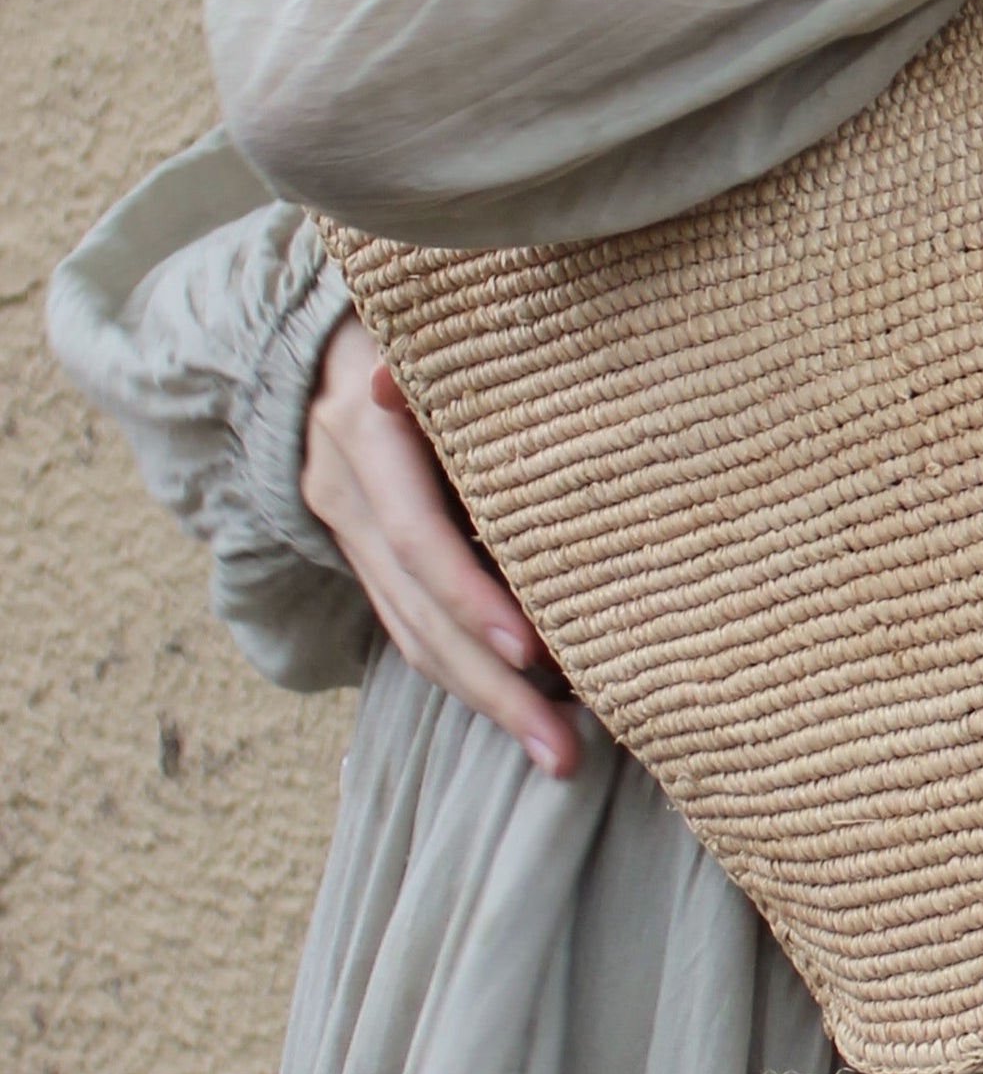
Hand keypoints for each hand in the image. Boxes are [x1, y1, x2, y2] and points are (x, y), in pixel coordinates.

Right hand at [303, 314, 582, 781]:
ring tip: (558, 753)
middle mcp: (346, 491)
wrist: (326, 327)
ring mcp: (348, 529)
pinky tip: (524, 707)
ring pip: (412, 638)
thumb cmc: (424, 319)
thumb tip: (389, 378)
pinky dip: (465, 671)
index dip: (471, 598)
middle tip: (566, 753)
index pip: (418, 538)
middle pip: (419, 617)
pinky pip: (410, 629)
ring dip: (487, 702)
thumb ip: (428, 371)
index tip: (535, 652)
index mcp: (365, 433)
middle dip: (493, 691)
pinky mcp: (363, 555)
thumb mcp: (427, 331)